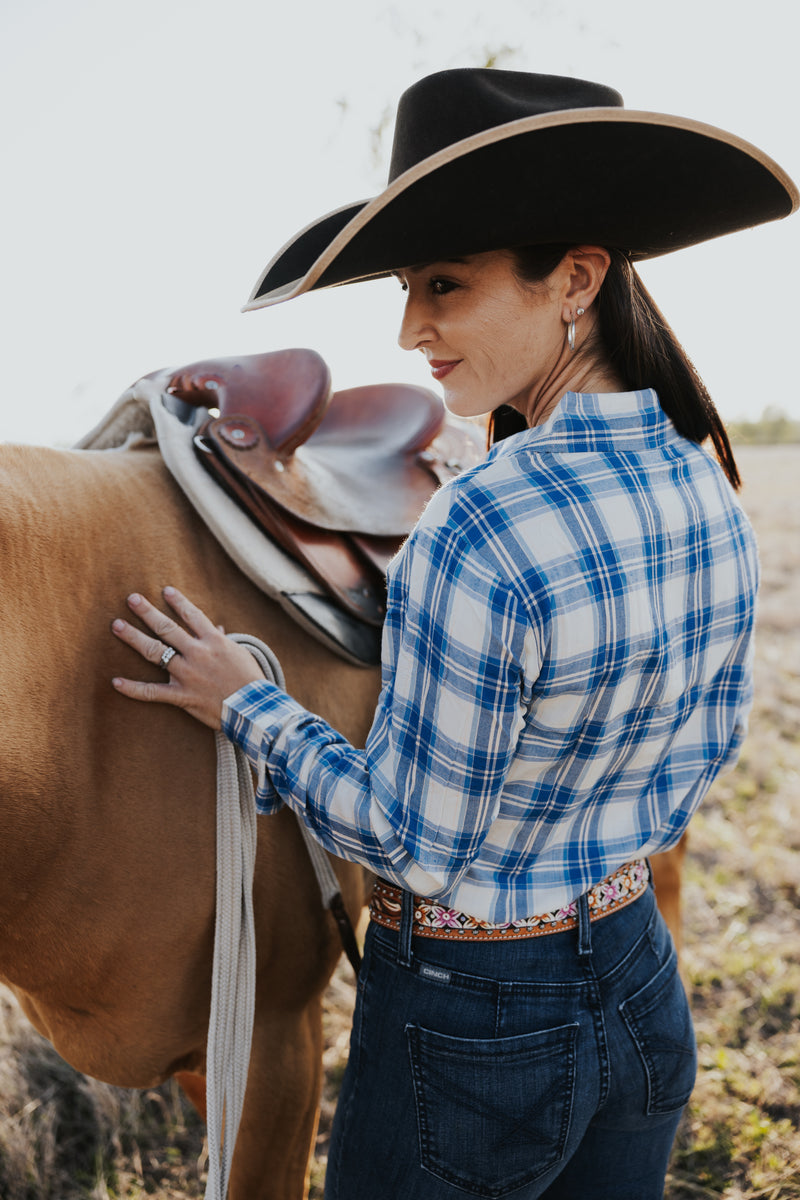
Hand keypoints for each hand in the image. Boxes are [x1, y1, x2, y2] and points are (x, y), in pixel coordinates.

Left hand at [111, 587, 264, 729]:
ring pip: (156, 652)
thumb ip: (224, 641)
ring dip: (134, 637)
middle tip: (132, 599)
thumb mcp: (240, 655)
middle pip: (167, 628)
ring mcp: (188, 674)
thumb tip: (217, 629)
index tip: (165, 590)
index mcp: (214, 642)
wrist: (255, 709)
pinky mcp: (182, 696)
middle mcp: (198, 653)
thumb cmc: (251, 681)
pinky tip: (116, 682)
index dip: (178, 602)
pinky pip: (153, 692)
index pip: (193, 615)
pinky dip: (133, 688)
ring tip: (117, 625)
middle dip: (148, 612)